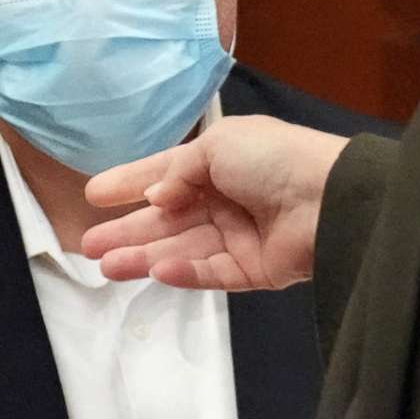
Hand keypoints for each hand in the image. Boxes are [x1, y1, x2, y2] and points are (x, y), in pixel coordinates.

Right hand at [81, 115, 349, 288]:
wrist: (331, 198)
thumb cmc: (273, 159)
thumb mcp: (219, 145)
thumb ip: (179, 172)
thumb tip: (157, 197)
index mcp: (222, 162)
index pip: (166, 174)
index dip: (130, 183)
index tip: (93, 195)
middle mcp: (227, 199)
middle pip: (168, 220)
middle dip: (129, 230)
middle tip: (88, 245)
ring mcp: (240, 237)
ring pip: (183, 250)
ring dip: (144, 256)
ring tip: (106, 265)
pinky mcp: (254, 272)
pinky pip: (212, 273)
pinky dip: (183, 273)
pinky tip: (156, 271)